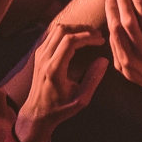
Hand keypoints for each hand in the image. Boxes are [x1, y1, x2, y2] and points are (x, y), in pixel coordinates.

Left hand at [15, 20, 107, 141]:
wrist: (37, 113)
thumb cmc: (60, 108)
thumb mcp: (81, 99)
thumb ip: (93, 79)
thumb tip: (104, 60)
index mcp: (54, 68)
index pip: (70, 41)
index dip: (88, 36)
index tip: (101, 40)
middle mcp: (44, 58)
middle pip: (63, 30)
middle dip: (83, 29)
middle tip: (98, 34)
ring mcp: (39, 55)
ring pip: (56, 30)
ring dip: (75, 28)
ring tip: (90, 34)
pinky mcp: (38, 55)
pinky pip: (52, 35)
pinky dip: (67, 32)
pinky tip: (78, 38)